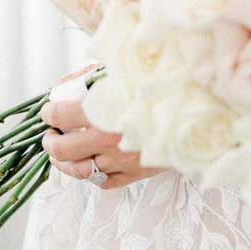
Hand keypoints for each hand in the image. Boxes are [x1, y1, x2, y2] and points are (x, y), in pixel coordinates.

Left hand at [39, 62, 160, 190]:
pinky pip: (103, 182)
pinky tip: (90, 164)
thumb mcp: (123, 68)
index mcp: (104, 109)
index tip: (50, 110)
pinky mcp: (135, 173)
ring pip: (79, 171)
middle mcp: (109, 138)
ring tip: (61, 154)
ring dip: (64, 163)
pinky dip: (91, 175)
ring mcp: (121, 160)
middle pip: (63, 149)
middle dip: (50, 141)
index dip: (50, 113)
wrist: (200, 108)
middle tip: (50, 135)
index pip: (61, 116)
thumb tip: (61, 86)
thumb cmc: (160, 81)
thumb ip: (88, 75)